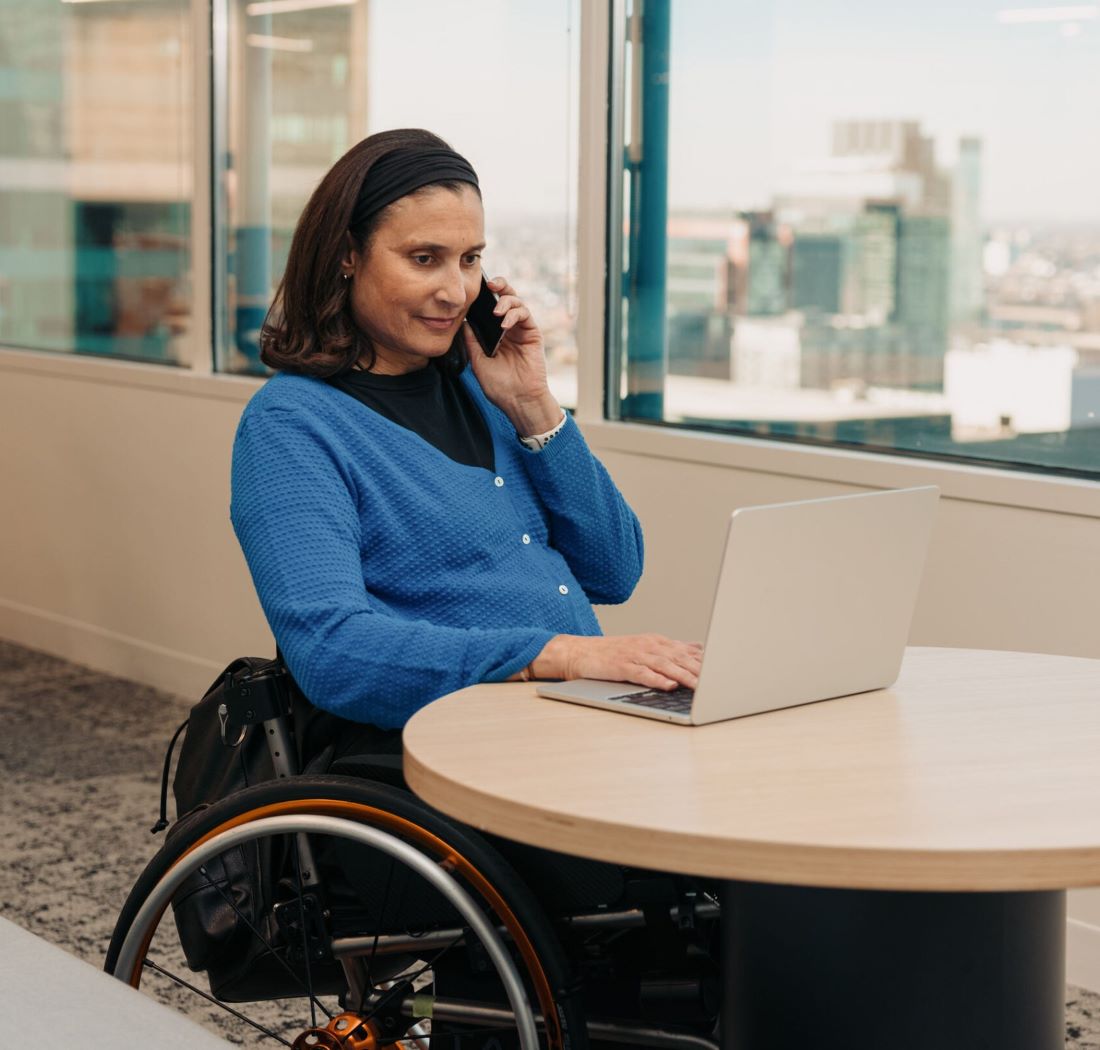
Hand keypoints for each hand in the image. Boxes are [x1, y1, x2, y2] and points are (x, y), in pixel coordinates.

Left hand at [462, 276, 560, 435]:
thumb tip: (462, 321)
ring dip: (505, 301)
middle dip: (499, 286)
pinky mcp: (533, 333)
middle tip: (489, 284)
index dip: (483, 297)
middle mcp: (508, 328)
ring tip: (496, 312)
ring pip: (516, 302)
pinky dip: (515, 314)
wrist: (519, 400)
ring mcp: (521, 330)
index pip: (489, 308)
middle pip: (505, 298)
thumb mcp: (478, 361)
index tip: (473, 291)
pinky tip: (504, 324)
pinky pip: (525, 314)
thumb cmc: (499, 385)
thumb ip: (472, 341)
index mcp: (495, 334)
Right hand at [532, 634, 703, 691]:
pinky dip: (656, 679)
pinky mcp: (621, 666)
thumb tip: (700, 647)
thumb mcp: (646, 646)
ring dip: (683, 675)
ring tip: (700, 685)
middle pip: (679, 658)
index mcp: (656, 641)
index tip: (725, 669)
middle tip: (719, 679)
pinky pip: (642, 674)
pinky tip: (668, 685)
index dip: (706, 661)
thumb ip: (673, 648)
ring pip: (664, 665)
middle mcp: (648, 646)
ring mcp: (635, 655)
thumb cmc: (613, 653)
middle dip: (700, 669)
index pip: (686, 651)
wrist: (580, 652)